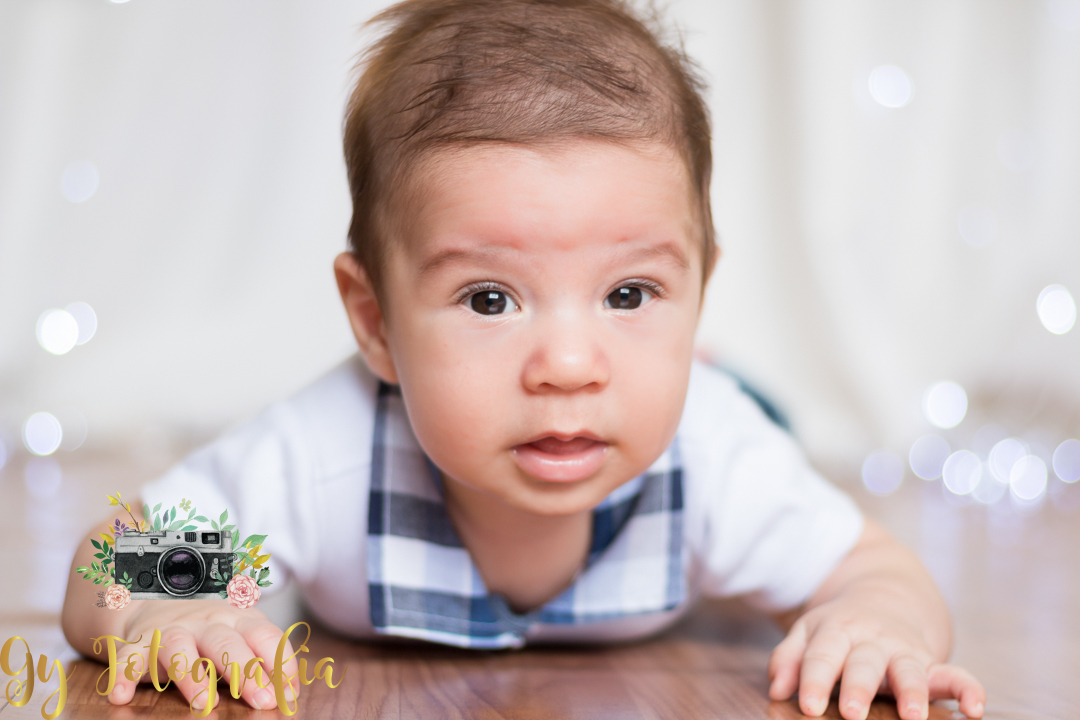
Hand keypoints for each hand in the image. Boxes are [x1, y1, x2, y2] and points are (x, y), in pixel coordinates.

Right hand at [106, 598, 298, 710]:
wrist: (158, 600)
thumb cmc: (213, 629)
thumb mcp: (244, 635)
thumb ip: (267, 661)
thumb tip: (292, 694)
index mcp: (239, 621)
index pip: (264, 635)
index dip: (279, 662)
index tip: (288, 692)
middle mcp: (206, 624)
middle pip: (226, 643)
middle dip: (245, 671)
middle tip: (262, 701)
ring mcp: (171, 631)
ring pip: (180, 649)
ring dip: (192, 676)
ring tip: (205, 704)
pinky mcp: (138, 644)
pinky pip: (128, 658)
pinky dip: (123, 675)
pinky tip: (121, 696)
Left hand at [767, 595, 984, 719]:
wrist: (885, 595)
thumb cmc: (837, 628)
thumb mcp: (808, 632)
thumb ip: (789, 658)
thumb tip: (776, 689)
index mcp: (836, 631)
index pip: (822, 656)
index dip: (813, 680)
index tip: (806, 705)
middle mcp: (872, 641)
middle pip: (864, 664)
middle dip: (858, 687)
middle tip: (851, 713)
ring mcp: (904, 651)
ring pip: (910, 670)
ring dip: (913, 692)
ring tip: (913, 716)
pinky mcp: (932, 663)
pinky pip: (956, 674)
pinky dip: (969, 689)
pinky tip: (976, 709)